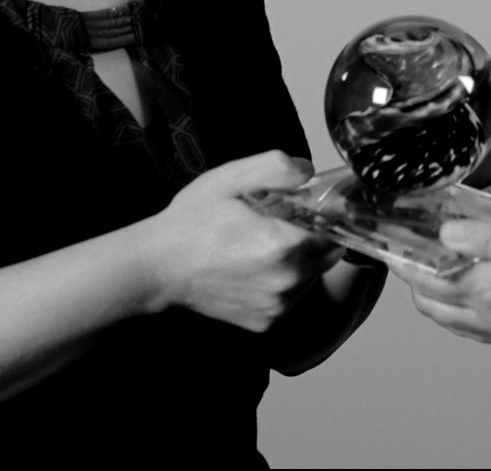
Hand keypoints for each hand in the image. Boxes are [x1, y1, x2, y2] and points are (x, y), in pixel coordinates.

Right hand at [139, 150, 340, 331]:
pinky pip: (289, 300)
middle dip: (313, 239)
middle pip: (326, 256)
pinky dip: (282, 285)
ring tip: (264, 247)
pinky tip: (254, 269)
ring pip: (309, 279)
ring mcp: (276, 306)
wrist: (157, 267)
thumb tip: (309, 171)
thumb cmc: (193, 220)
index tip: (307, 209)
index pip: (333, 230)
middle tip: (282, 224)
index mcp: (284, 244)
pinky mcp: (264, 323)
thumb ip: (276, 167)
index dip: (325, 217)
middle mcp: (287, 281)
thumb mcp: (231, 177)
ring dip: (300, 263)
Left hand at [392, 211, 490, 349]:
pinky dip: (461, 307)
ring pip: (452, 321)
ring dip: (436, 295)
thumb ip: (485, 235)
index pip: (427, 282)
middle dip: (415, 278)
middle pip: (432, 307)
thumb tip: (443, 235)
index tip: (390, 240)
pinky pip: (475, 327)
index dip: (404, 260)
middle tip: (411, 245)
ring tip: (437, 260)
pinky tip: (471, 281)